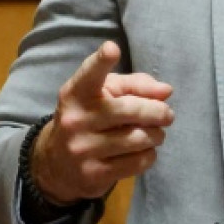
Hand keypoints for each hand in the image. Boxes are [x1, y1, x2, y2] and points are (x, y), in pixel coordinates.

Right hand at [30, 41, 173, 204]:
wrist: (56, 163)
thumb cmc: (88, 118)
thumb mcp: (103, 94)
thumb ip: (135, 85)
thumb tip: (166, 91)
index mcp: (76, 94)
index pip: (89, 75)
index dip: (101, 62)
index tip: (112, 49)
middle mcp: (76, 120)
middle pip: (130, 110)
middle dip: (158, 111)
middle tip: (167, 114)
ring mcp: (83, 149)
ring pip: (138, 138)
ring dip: (156, 135)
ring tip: (156, 133)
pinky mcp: (94, 174)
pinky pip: (137, 162)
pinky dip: (149, 154)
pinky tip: (145, 150)